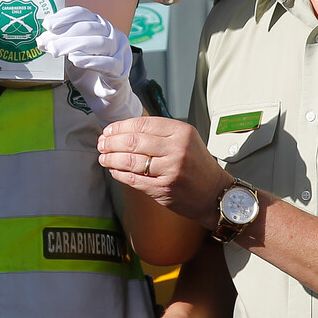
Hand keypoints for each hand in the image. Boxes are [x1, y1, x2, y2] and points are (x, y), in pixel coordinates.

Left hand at [38, 6, 140, 125]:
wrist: (104, 100)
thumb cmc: (88, 75)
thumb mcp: (71, 56)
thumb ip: (61, 46)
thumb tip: (41, 40)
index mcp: (101, 27)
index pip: (83, 14)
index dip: (65, 16)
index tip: (47, 24)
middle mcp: (113, 35)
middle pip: (89, 28)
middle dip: (65, 34)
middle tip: (48, 44)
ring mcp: (120, 53)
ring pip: (100, 43)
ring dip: (74, 45)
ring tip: (56, 52)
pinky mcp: (121, 71)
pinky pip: (109, 63)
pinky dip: (91, 60)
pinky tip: (75, 60)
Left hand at [98, 117, 232, 227]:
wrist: (215, 194)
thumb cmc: (198, 166)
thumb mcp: (186, 139)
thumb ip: (160, 132)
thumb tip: (125, 130)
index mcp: (181, 132)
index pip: (142, 124)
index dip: (120, 127)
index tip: (109, 130)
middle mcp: (176, 149)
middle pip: (133, 141)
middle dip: (111, 142)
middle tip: (102, 143)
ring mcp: (170, 170)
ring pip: (130, 160)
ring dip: (111, 158)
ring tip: (103, 157)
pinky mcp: (163, 188)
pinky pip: (133, 179)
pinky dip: (119, 174)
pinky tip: (113, 170)